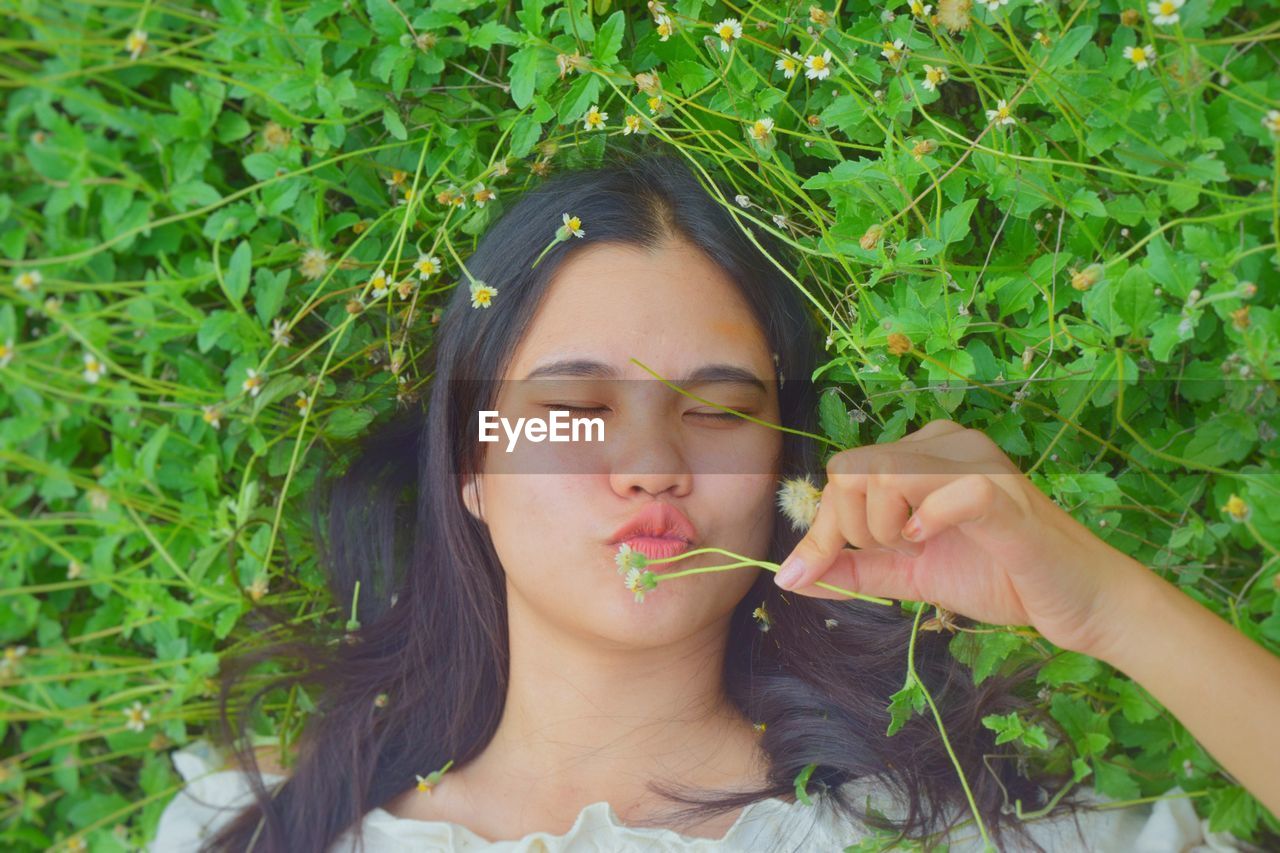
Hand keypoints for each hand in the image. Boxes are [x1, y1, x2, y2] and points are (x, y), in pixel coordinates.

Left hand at [774, 418, 1149, 656]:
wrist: (1077, 603)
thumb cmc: (997, 577)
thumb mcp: (909, 575)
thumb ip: (853, 569)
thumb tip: (789, 577)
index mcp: (922, 453)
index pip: (842, 474)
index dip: (818, 529)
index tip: (809, 573)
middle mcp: (947, 443)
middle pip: (851, 470)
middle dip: (852, 528)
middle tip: (897, 552)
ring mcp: (978, 463)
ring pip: (885, 474)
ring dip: (883, 528)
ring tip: (919, 548)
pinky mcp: (1006, 495)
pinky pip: (949, 491)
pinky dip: (927, 519)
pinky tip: (930, 539)